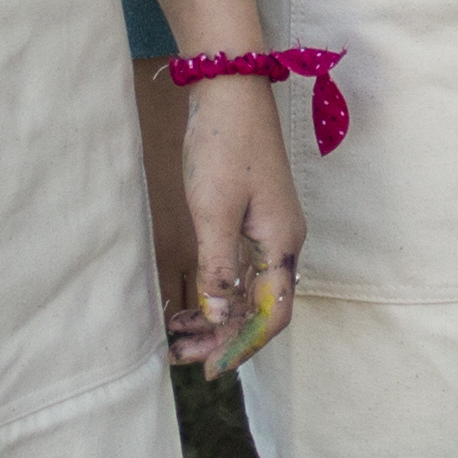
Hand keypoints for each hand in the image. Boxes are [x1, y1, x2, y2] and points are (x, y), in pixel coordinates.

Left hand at [167, 73, 309, 374]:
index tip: (210, 368)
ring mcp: (269, 230)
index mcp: (281, 243)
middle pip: (260, 308)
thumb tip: (220, 318)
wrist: (231, 89)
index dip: (243, 346)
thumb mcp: (213, 210)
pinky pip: (240, 270)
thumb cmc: (224, 146)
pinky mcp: (253, 218)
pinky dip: (216, 292)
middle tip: (180, 357)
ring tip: (176, 336)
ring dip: (217, 319)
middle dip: (223, 338)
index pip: (272, 314)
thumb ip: (219, 267)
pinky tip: (187, 303)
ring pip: (248, 291)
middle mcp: (282, 242)